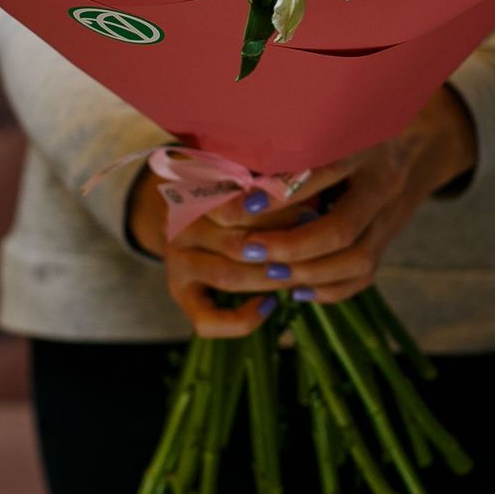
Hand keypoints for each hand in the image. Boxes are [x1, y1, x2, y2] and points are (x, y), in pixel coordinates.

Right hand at [127, 166, 309, 336]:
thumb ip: (266, 184)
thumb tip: (312, 199)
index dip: (278, 212)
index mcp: (192, 192)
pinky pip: (207, 320)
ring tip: (302, 272)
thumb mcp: (240, 173)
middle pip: (237, 242)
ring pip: (229, 275)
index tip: (313, 211)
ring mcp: (177, 261)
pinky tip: (270, 305)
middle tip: (317, 245)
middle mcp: (179, 227)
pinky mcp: (179, 292)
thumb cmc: (227, 187)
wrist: (185, 208)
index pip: (236, 207)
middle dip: (283, 247)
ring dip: (271, 277)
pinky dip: (242, 319)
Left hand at [212, 85, 477, 303]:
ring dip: (308, 271)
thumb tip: (236, 160)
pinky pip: (366, 274)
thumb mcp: (334, 122)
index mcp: (363, 146)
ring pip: (356, 259)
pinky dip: (331, 288)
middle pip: (341, 228)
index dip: (281, 194)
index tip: (242, 206)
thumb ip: (296, 140)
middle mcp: (382, 183)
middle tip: (247, 249)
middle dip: (290, 245)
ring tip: (268, 270)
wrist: (418, 142)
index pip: (322, 174)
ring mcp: (391, 215)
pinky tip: (296, 287)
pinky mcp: (390, 238)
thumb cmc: (355, 127)